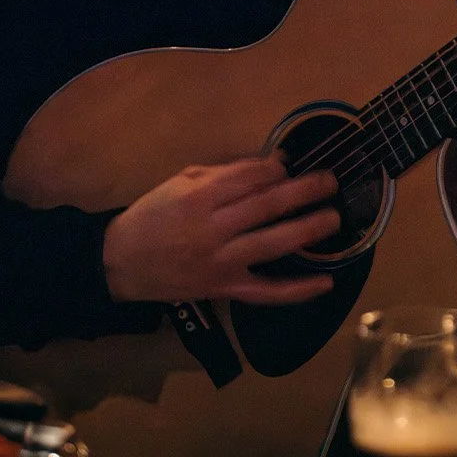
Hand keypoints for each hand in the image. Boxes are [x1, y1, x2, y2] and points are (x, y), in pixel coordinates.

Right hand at [102, 153, 339, 304]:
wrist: (123, 263)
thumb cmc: (154, 215)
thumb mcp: (179, 182)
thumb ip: (222, 173)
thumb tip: (270, 164)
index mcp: (198, 197)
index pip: (247, 178)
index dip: (275, 169)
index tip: (291, 165)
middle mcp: (212, 229)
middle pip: (266, 207)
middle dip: (303, 192)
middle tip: (330, 182)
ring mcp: (221, 262)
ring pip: (272, 244)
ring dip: (307, 230)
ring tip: (333, 218)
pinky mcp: (225, 289)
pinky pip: (266, 292)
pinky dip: (297, 290)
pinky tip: (325, 283)